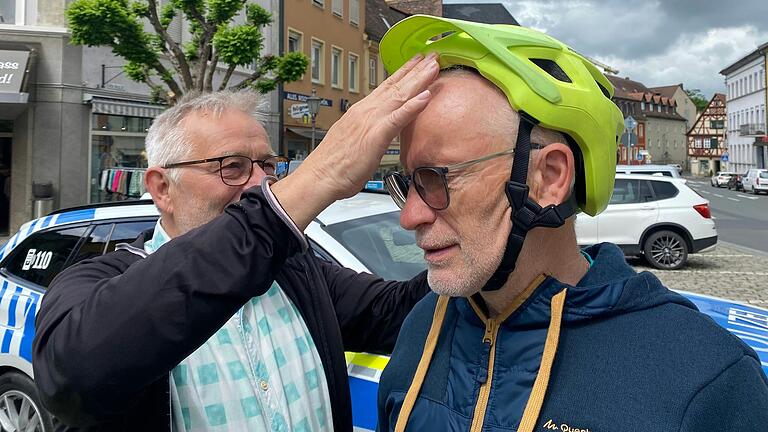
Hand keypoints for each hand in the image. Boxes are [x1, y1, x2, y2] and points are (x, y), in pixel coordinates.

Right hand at [273, 53, 438, 228]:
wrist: (319, 177)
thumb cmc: (334, 166)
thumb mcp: (354, 142)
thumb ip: (366, 132)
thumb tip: (374, 132)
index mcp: (361, 112)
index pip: (386, 88)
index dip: (404, 74)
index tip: (417, 63)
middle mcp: (366, 111)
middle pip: (396, 86)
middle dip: (416, 70)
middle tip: (433, 55)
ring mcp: (371, 121)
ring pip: (400, 95)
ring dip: (419, 80)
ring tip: (435, 66)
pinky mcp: (375, 135)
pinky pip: (398, 118)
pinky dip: (412, 106)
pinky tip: (426, 96)